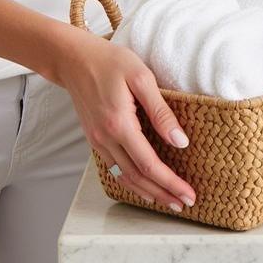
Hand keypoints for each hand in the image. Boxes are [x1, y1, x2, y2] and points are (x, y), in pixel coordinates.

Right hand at [50, 26, 197, 211]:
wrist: (74, 59)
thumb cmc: (110, 61)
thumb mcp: (142, 78)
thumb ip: (161, 111)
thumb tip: (180, 141)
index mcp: (120, 125)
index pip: (149, 164)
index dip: (170, 182)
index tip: (188, 194)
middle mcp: (106, 139)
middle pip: (137, 177)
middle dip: (162, 193)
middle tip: (185, 203)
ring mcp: (97, 141)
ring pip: (124, 177)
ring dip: (147, 191)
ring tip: (168, 200)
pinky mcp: (95, 138)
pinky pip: (114, 167)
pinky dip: (131, 181)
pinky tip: (144, 183)